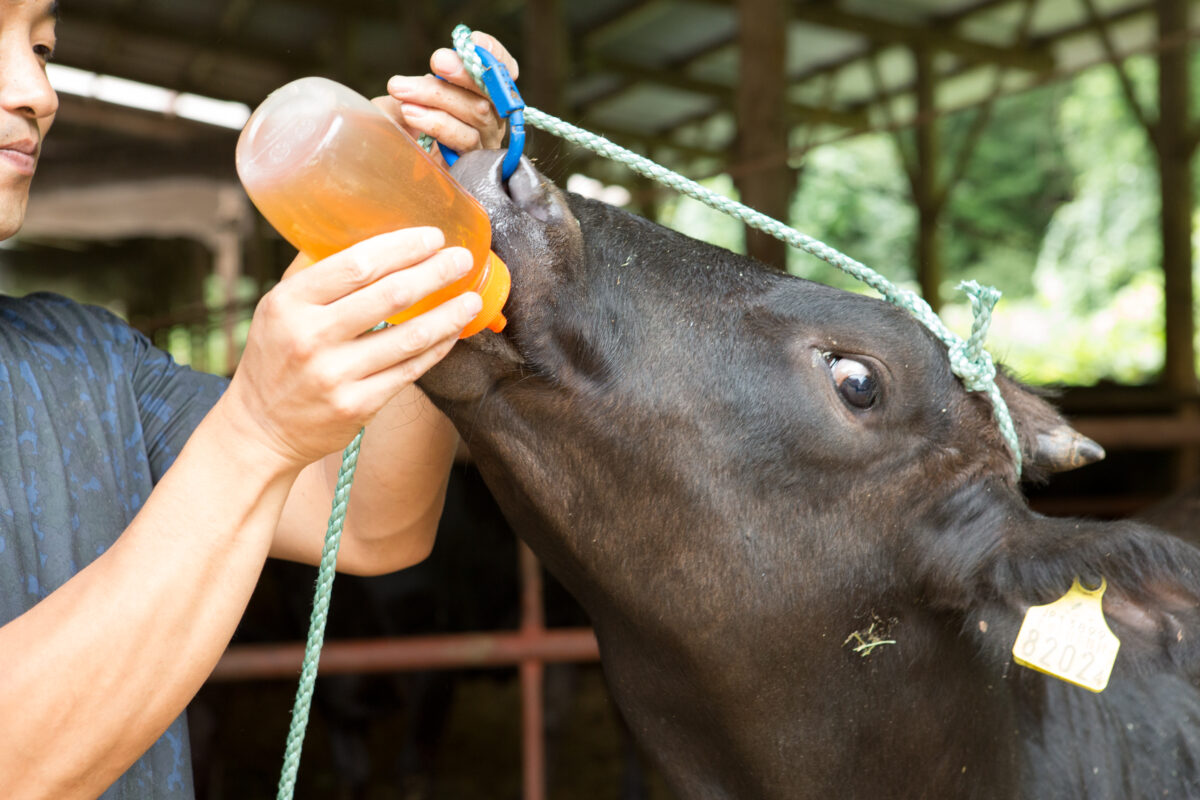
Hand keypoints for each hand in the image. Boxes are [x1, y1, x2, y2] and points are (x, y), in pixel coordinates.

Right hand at [218, 227, 480, 469]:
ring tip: (472, 298)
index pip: (357, 264)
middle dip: (435, 272)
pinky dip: (437, 347)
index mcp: (289, 302)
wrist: (261, 428)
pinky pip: (410, 370)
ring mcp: (336, 375)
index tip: (433, 237)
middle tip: (462, 259)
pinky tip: (453, 331)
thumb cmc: (276, 357)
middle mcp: (311, 337)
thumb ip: (315, 273)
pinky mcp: (358, 406)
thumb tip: (361, 232)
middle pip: (390, 295)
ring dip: (448, 314)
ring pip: (409, 337)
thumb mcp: (277, 308)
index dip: (402, 247)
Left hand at [377, 31, 518, 164]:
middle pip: (491, 92)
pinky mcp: (474, 167)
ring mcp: (486, 145)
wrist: (391, 170)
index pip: (504, 72)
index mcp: (484, 97)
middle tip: (437, 60)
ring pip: (478, 114)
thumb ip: (426, 80)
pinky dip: (438, 124)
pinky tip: (412, 114)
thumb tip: (443, 62)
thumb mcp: (409, 97)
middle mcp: (492, 121)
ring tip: (403, 91)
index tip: (474, 42)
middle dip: (463, 73)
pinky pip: (465, 141)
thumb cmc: (402, 128)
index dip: (495, 55)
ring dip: (439, 97)